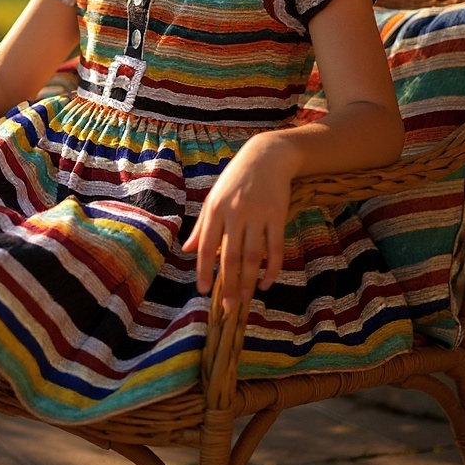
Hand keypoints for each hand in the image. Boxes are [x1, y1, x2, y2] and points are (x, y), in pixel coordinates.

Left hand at [182, 134, 295, 308]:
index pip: (207, 245)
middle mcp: (235, 213)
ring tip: (245, 300)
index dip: (205, 269)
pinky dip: (272, 268)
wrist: (266, 157)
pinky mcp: (277, 216)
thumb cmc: (235, 180)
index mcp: (215, 209)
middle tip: (227, 307)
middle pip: (230, 255)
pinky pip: (275, 248)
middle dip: (228, 284)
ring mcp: (257, 215)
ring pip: (252, 255)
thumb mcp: (214, 198)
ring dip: (249, 281)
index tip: (203, 291)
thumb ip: (202, 226)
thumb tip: (187, 250)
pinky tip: (267, 283)